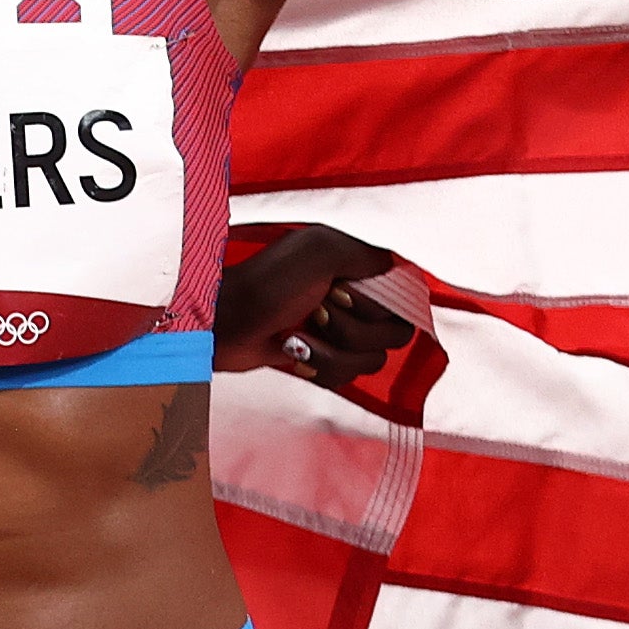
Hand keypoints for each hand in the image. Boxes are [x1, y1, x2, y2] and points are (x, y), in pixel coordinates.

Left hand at [215, 225, 410, 390]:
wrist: (223, 325)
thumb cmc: (264, 285)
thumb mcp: (319, 251)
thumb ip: (368, 255)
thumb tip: (397, 267)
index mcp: (356, 266)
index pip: (406, 294)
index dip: (377, 303)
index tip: (341, 293)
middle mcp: (355, 298)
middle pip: (395, 333)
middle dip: (352, 330)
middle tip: (316, 311)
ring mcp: (340, 331)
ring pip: (372, 360)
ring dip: (332, 353)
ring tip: (296, 337)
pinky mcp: (325, 359)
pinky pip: (348, 377)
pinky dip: (319, 368)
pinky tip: (292, 351)